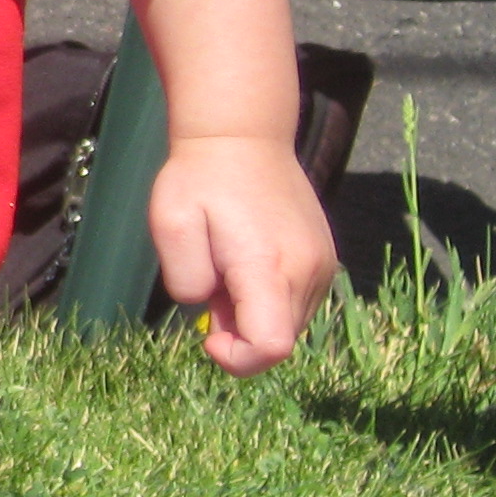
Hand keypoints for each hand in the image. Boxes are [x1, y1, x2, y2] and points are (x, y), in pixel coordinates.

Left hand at [150, 131, 336, 373]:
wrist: (244, 137)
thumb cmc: (199, 179)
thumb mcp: (171, 225)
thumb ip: (185, 278)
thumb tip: (208, 307)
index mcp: (269, 266)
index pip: (271, 347)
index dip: (236, 358)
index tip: (207, 332)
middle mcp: (309, 272)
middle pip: (279, 342)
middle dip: (238, 333)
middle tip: (210, 284)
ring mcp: (323, 267)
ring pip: (288, 325)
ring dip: (252, 316)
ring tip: (226, 267)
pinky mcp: (325, 261)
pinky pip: (296, 305)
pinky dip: (267, 300)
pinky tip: (244, 263)